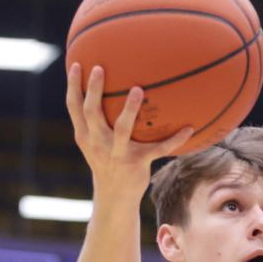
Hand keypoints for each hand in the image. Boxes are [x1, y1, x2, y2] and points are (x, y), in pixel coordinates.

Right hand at [65, 63, 193, 194]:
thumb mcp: (94, 145)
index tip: (77, 64)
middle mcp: (98, 143)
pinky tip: (189, 128)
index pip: (74, 107)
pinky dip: (175, 139)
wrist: (115, 197)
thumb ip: (95, 123)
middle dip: (94, 90)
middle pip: (92, 112)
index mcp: (85, 136)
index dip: (73, 86)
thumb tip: (105, 92)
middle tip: (100, 68)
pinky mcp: (137, 163)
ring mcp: (117, 153)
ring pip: (122, 129)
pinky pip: (158, 149)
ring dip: (130, 109)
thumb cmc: (107, 163)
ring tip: (138, 89)